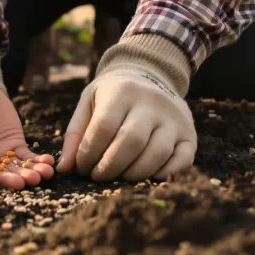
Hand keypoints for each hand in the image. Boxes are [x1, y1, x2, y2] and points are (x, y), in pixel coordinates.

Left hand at [56, 70, 196, 180]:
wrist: (151, 76)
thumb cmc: (112, 95)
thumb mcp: (89, 102)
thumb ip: (75, 133)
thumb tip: (64, 168)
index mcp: (122, 91)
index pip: (104, 127)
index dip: (89, 153)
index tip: (81, 167)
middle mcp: (152, 103)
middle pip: (131, 141)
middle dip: (110, 166)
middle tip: (97, 176)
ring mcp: (175, 119)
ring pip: (157, 153)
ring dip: (133, 174)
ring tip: (118, 177)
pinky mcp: (190, 135)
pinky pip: (183, 161)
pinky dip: (163, 175)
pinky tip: (145, 178)